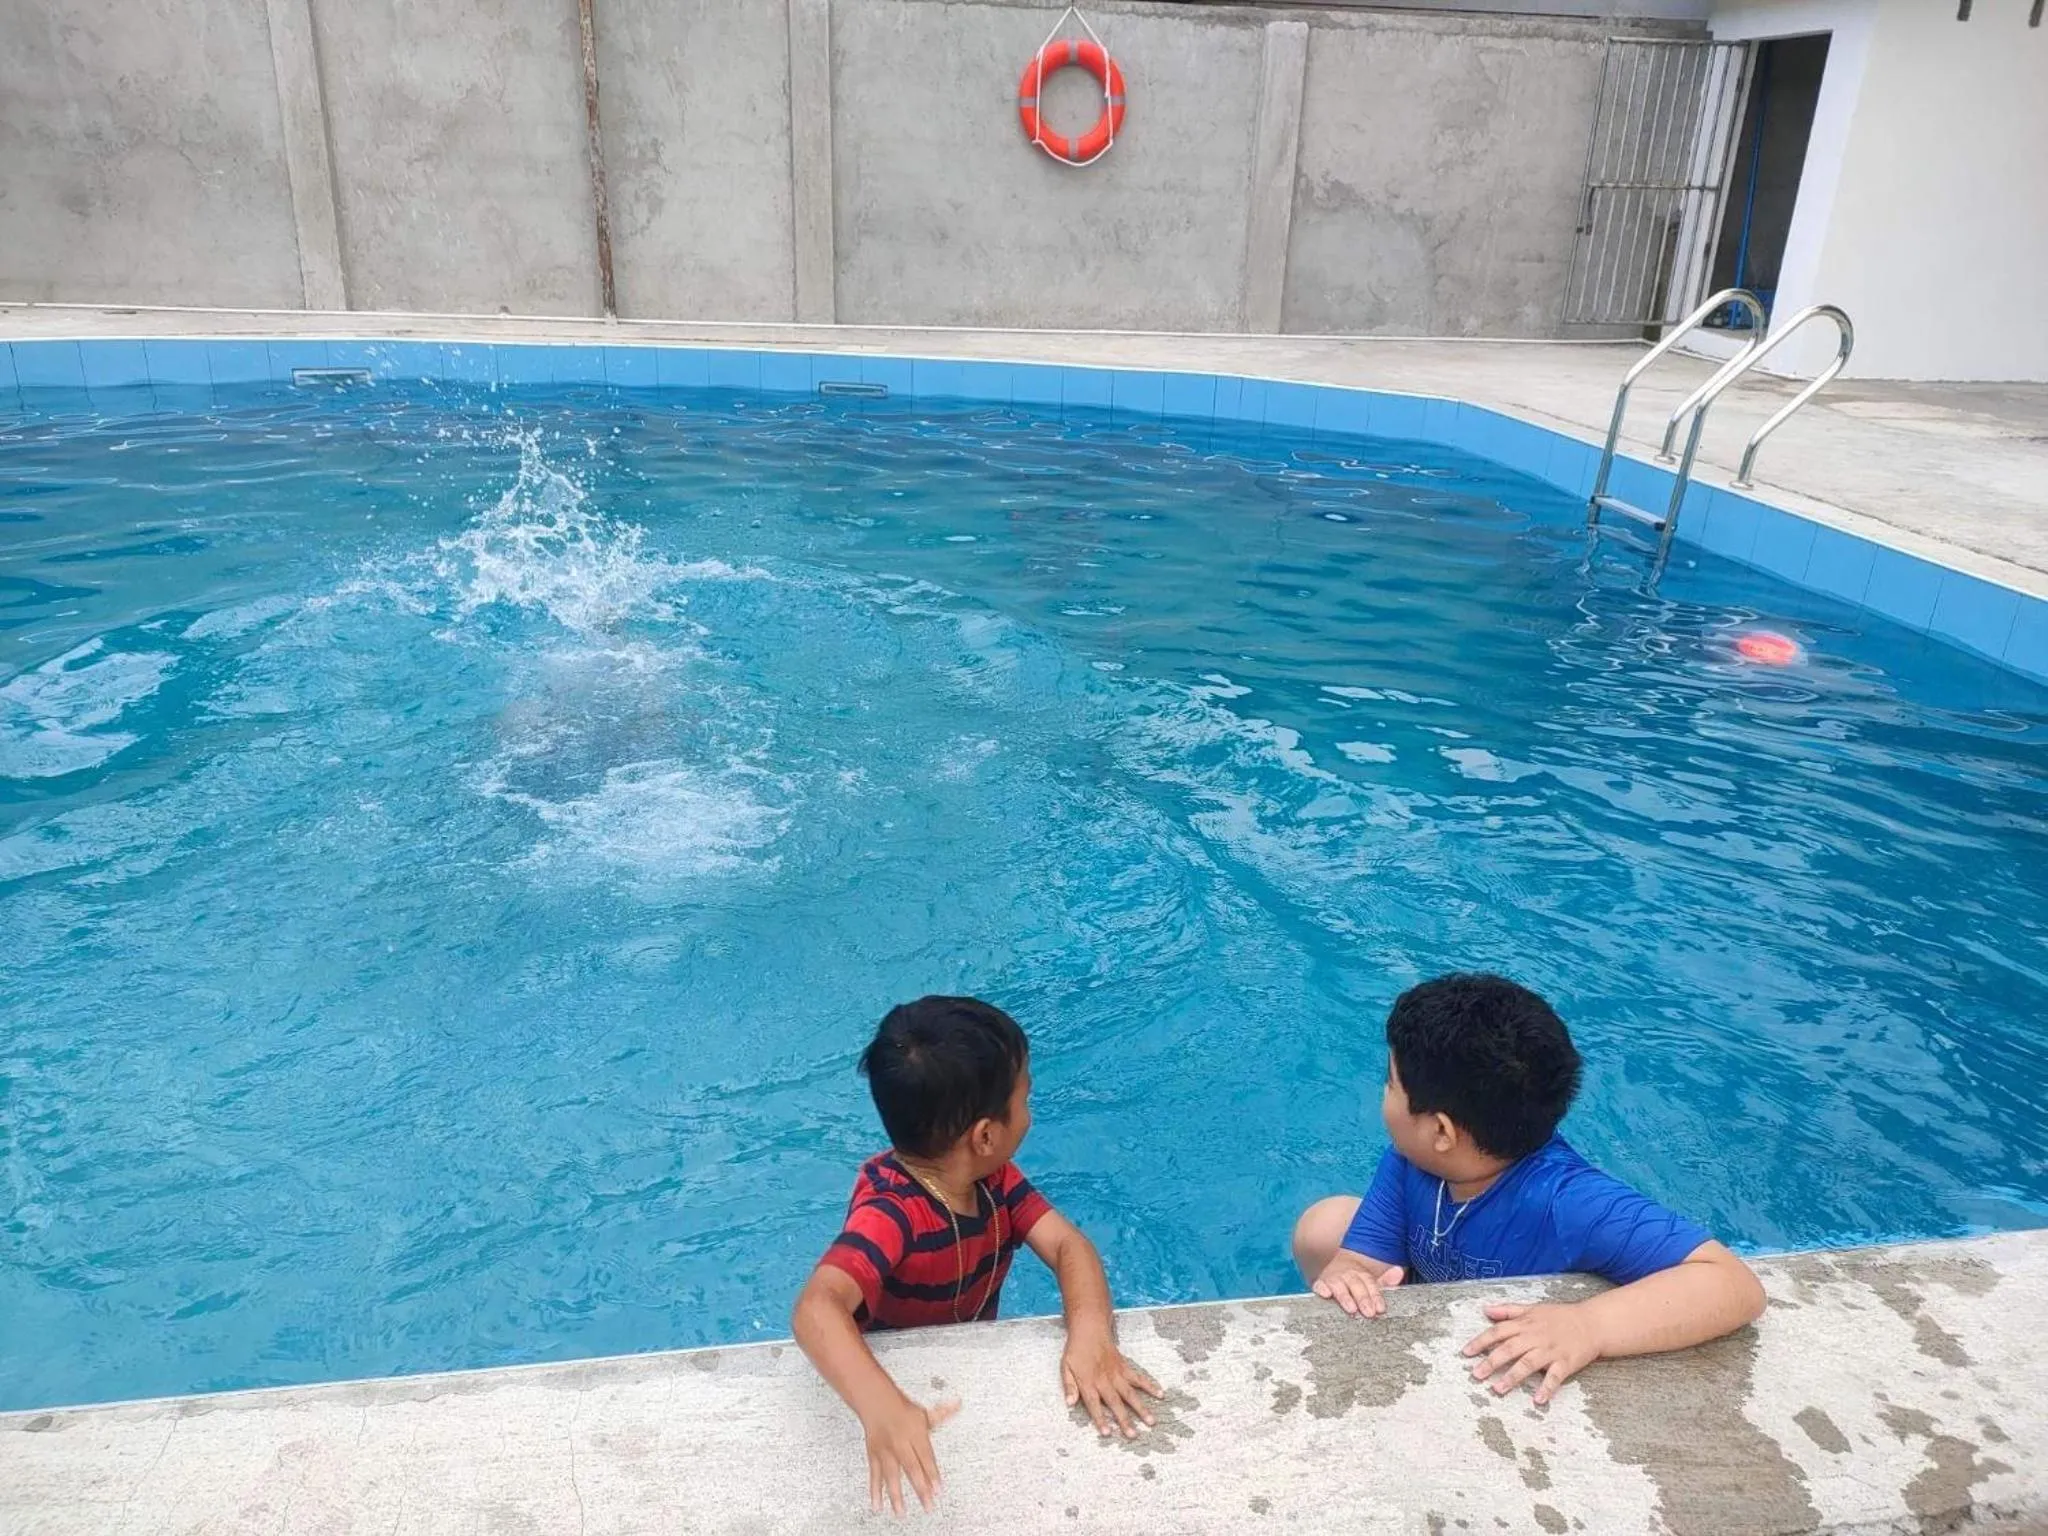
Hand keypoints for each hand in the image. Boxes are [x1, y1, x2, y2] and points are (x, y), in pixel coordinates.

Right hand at [861, 1392, 958, 1515]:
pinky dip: (875, 1491)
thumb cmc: (902, 1409)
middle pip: (911, 1468)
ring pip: (891, 1475)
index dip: (933, 1474)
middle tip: (928, 1504)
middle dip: (920, 1487)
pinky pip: (875, 1475)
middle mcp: (900, 1443)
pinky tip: (877, 1505)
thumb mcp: (924, 1413)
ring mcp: (886, 1451)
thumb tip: (957, 1404)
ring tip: (901, 1512)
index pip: (926, 1457)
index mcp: (915, 1434)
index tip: (938, 1489)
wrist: (876, 1402)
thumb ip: (942, 1414)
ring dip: (896, 1495)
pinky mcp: (874, 1456)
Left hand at [1061, 1329, 1163, 1439]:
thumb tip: (1069, 1403)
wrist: (1090, 1330)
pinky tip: (1160, 1394)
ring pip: (1130, 1393)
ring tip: (1151, 1422)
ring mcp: (1117, 1374)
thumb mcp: (1065, 1368)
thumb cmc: (1076, 1351)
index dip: (1100, 1419)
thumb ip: (1069, 1386)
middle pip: (1115, 1402)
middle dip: (1124, 1419)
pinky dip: (1149, 1386)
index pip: (1094, 1404)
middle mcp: (1104, 1380)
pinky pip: (1138, 1378)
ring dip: (1141, 1408)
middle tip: (1133, 1435)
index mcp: (1088, 1382)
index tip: (1108, 1433)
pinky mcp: (1125, 1367)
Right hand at [1312, 1250, 1404, 1317]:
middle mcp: (1348, 1274)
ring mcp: (1333, 1278)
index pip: (1370, 1283)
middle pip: (1356, 1284)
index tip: (1380, 1309)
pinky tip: (1326, 1295)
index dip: (1375, 1296)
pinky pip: (1319, 1285)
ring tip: (1352, 1309)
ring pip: (1339, 1285)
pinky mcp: (1321, 1283)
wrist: (1338, 1267)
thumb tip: (1399, 1270)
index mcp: (1362, 1273)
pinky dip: (1321, 1288)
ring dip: (1345, 1297)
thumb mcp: (1372, 1282)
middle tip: (1370, 1313)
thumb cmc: (1358, 1282)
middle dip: (1363, 1299)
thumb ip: (1386, 1281)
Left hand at [1463, 1301, 1602, 1404]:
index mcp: (1525, 1324)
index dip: (1481, 1342)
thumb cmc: (1560, 1316)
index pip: (1498, 1332)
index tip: (1466, 1353)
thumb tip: (1486, 1309)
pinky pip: (1555, 1377)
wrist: (1592, 1323)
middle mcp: (1535, 1337)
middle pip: (1509, 1349)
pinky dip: (1547, 1388)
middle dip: (1491, 1362)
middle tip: (1476, 1375)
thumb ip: (1509, 1310)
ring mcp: (1550, 1351)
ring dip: (1512, 1377)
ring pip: (1528, 1364)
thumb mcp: (1533, 1308)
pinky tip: (1538, 1400)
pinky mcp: (1566, 1363)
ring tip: (1497, 1389)